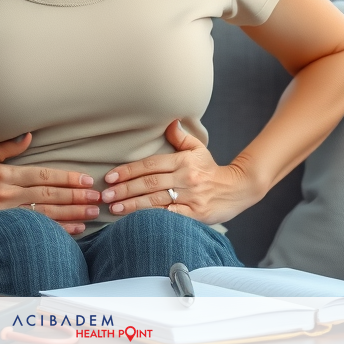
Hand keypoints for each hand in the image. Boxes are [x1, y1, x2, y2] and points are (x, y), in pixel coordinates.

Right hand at [0, 133, 100, 233]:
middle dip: (76, 196)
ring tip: (92, 212)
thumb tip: (28, 135)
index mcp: (4, 176)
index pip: (42, 176)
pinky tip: (75, 229)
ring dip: (72, 214)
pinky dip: (57, 230)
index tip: (86, 180)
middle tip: (98, 197)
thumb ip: (4, 147)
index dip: (67, 178)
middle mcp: (7, 196)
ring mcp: (6, 215)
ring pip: (46, 214)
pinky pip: (36, 229)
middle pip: (49, 196)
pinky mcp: (4, 229)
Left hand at [100, 121, 258, 224]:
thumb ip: (180, 137)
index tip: (111, 176)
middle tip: (106, 195)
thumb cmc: (211, 169)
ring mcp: (190, 197)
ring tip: (114, 208)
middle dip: (125, 189)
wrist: (237, 189)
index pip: (150, 165)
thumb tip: (168, 121)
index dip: (129, 170)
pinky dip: (152, 218)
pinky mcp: (195, 214)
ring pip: (156, 200)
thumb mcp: (198, 149)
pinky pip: (170, 216)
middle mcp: (186, 178)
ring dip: (133, 205)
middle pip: (149, 183)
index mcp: (183, 161)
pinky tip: (136, 221)